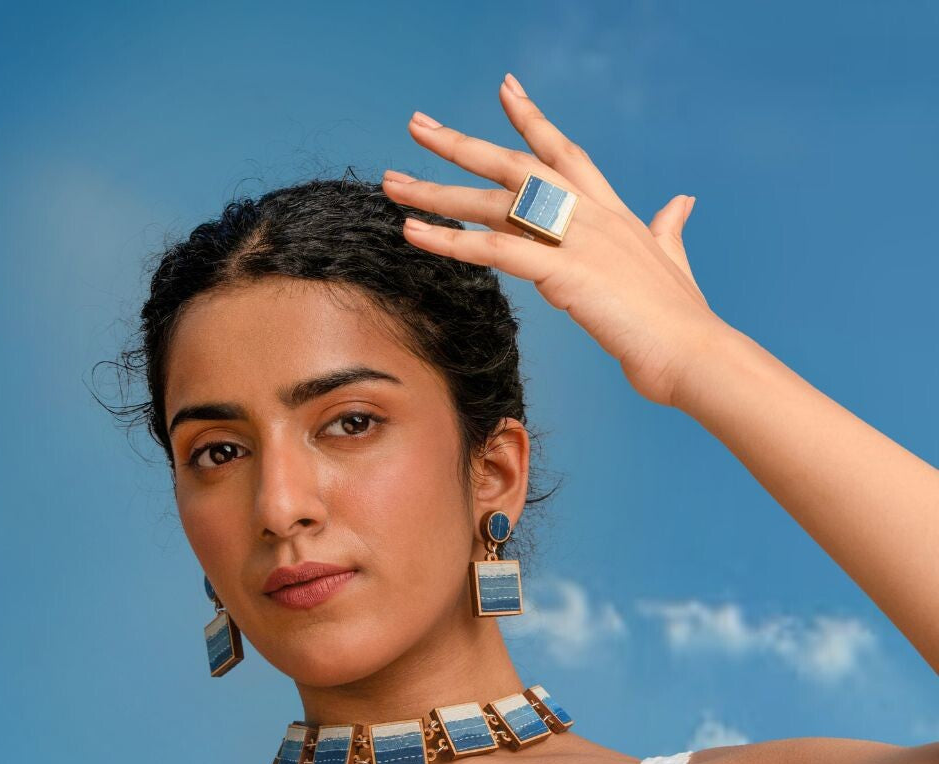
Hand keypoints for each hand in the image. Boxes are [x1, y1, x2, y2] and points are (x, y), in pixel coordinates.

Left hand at [381, 74, 727, 408]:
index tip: (505, 88)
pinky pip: (494, 249)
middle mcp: (590, 214)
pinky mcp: (563, 272)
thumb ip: (669, 230)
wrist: (694, 353)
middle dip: (461, 144)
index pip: (565, 153)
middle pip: (514, 166)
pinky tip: (413, 233)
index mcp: (613, 212)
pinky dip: (450, 240)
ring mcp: (576, 238)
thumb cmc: (681, 321)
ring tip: (391, 184)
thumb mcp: (673, 263)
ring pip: (492, 203)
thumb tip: (680, 203)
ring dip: (436, 193)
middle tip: (417, 125)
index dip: (532, 121)